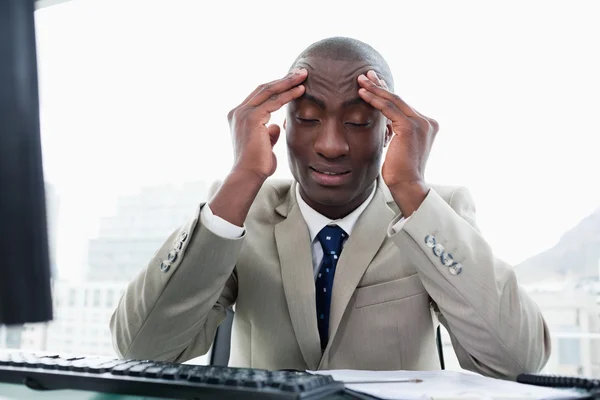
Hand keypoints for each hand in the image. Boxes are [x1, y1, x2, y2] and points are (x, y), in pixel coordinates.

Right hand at [227, 68, 307, 180]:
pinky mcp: (252, 118)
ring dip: (288, 82)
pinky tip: (301, 90)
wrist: (248, 175)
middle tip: (301, 72)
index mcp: (239, 116)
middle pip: (264, 88)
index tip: (293, 82)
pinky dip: (288, 95)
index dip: (277, 87)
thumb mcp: (265, 145)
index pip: (260, 95)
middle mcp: (238, 112)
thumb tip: (275, 126)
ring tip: (303, 75)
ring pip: (269, 91)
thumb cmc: (257, 165)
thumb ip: (269, 133)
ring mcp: (244, 113)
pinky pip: (274, 101)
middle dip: (284, 79)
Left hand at [357, 71, 438, 188]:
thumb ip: (396, 131)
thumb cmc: (400, 171)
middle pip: (398, 99)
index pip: (403, 105)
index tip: (375, 83)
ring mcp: (420, 123)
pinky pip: (388, 109)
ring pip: (393, 101)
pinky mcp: (409, 128)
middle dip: (380, 86)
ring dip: (375, 89)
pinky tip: (362, 93)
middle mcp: (426, 122)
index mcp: (427, 125)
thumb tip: (384, 122)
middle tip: (366, 75)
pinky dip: (374, 100)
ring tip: (360, 80)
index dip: (387, 93)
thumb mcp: (399, 146)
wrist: (408, 185)